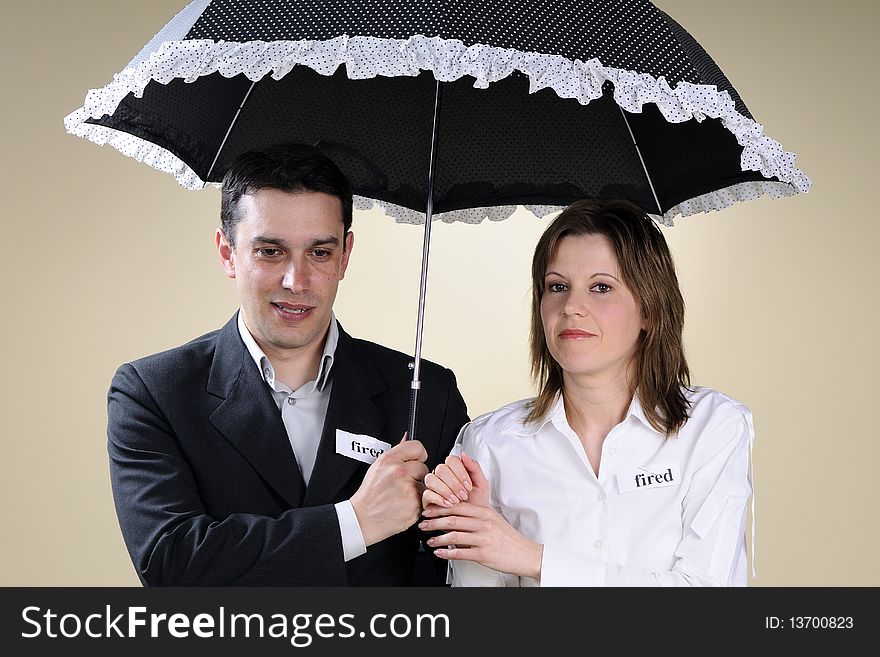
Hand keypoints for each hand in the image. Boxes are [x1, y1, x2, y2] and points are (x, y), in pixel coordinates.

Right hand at [350, 435, 427, 546]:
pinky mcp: (415, 505)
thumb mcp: (377, 467)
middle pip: (424, 467)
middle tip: (404, 483)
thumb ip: (396, 453)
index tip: (416, 460)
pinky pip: (425, 499)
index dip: (418, 455)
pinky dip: (418, 503)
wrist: (363, 518)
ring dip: (419, 490)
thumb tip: (407, 437)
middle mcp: (399, 472)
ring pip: (425, 484)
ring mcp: (408, 489)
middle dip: (417, 475)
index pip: (418, 447)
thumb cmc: (369, 495)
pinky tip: (405, 504)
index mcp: (389, 460)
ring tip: (403, 495)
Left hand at [419, 502, 542, 579]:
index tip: (428, 510)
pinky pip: (460, 553)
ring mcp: (483, 539)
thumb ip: (476, 515)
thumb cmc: (508, 537)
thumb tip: (455, 512)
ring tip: (429, 541)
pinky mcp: (483, 554)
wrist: (525, 554)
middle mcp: (483, 523)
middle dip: (433, 522)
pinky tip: (440, 553)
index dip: (439, 508)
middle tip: (423, 524)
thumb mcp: (493, 519)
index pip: (457, 506)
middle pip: (452, 520)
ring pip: (453, 536)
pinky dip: (447, 553)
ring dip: (437, 539)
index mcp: (484, 512)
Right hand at [422, 452, 489, 508]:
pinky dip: (439, 499)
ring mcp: (433, 487)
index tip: (468, 485)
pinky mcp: (427, 499)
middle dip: (454, 484)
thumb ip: (474, 468)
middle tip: (463, 495)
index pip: (451, 460)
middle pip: (441, 469)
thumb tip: (464, 454)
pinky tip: (448, 504)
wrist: (473, 522)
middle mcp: (442, 476)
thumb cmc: (476, 503)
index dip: (460, 472)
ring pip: (431, 479)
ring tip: (456, 501)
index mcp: (454, 469)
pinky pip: (427, 493)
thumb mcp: (481, 484)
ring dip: (445, 491)